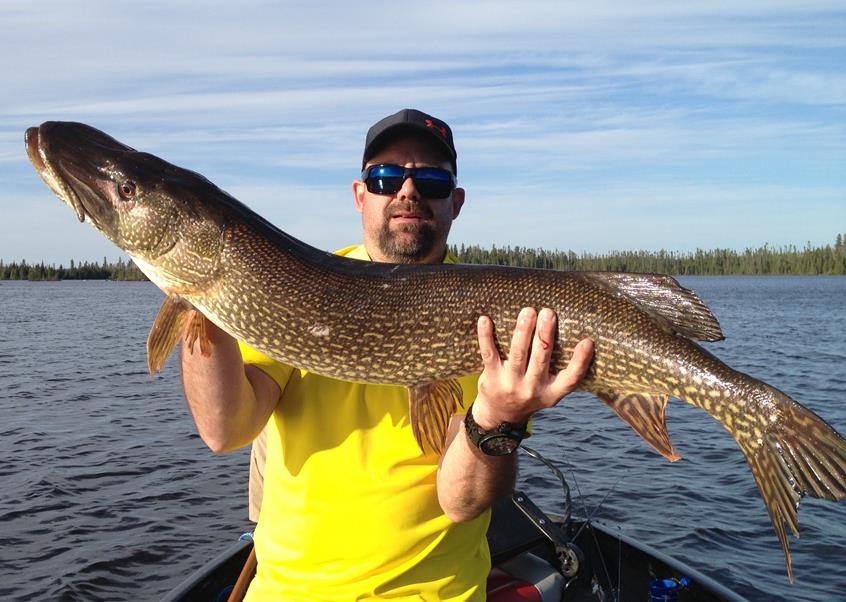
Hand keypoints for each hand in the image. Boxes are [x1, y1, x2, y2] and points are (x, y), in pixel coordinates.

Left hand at [473, 307, 593, 427]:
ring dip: (523, 331)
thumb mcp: (550, 391)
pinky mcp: (491, 377)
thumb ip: (561, 370)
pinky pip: (489, 354)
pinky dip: (486, 336)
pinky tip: (485, 320)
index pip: (571, 378)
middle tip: (548, 313)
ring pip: (518, 353)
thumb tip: (575, 333)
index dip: (581, 361)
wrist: (500, 416)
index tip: (587, 341)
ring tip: (528, 311)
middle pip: (541, 359)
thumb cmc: (530, 394)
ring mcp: (511, 384)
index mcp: (552, 392)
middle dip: (545, 334)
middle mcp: (532, 389)